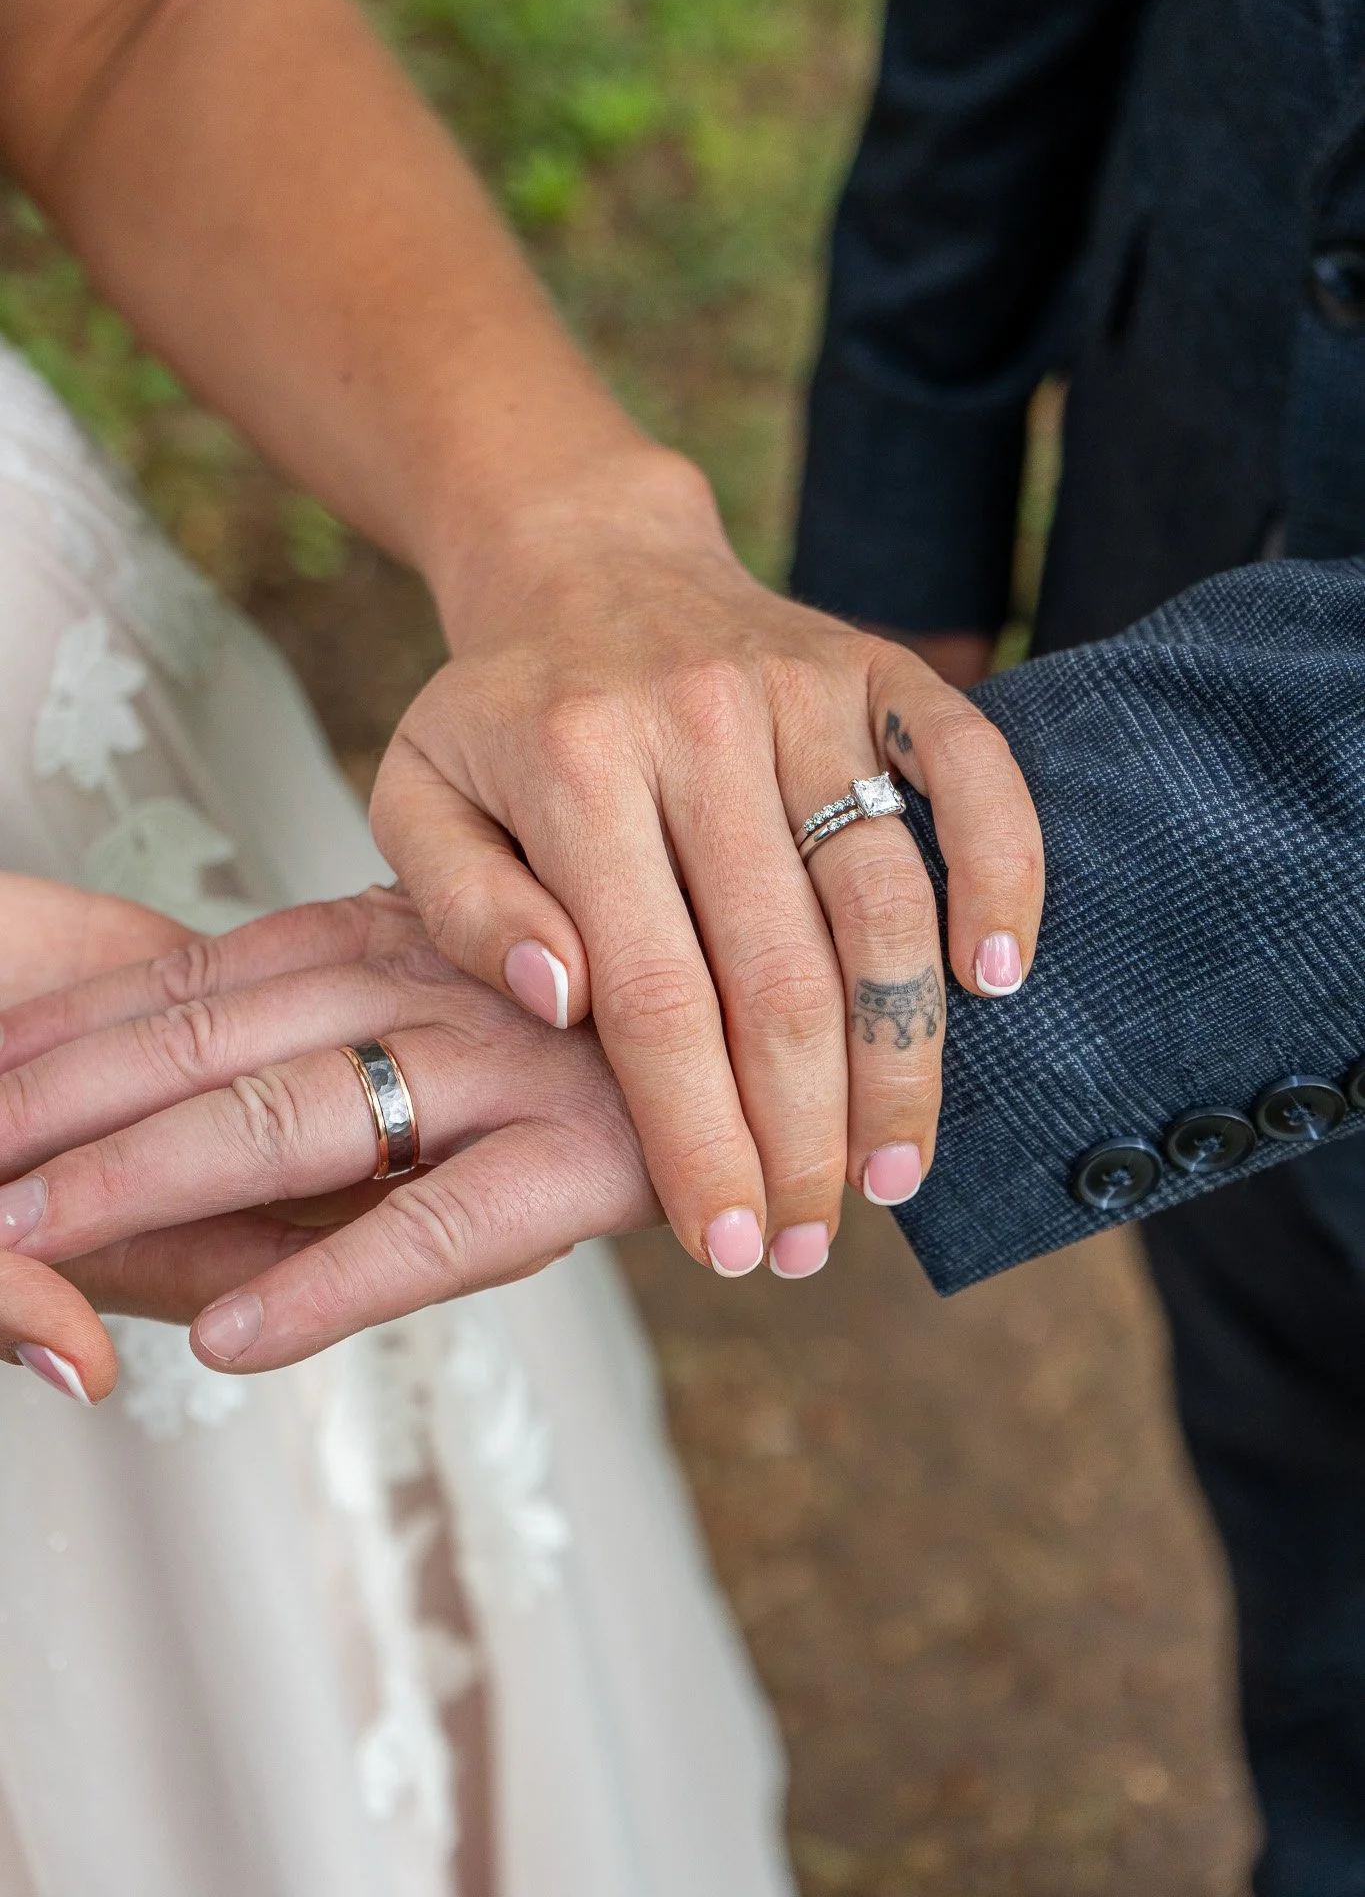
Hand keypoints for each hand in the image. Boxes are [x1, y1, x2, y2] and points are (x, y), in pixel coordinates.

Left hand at [0, 886, 660, 1381]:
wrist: (800, 1004)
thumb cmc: (619, 997)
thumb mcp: (475, 960)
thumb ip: (354, 991)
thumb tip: (202, 1064)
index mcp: (391, 930)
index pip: (194, 975)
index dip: (71, 1024)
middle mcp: (432, 977)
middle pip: (210, 1040)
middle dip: (61, 1103)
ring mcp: (504, 1062)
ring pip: (293, 1117)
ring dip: (143, 1176)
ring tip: (25, 1234)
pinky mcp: (583, 1157)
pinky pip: (435, 1223)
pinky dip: (328, 1283)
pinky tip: (233, 1337)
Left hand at [373, 458, 1044, 1276]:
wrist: (588, 560)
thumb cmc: (503, 715)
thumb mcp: (416, 798)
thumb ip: (461, 906)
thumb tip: (559, 999)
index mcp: (574, 765)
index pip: (650, 995)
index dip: (697, 1134)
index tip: (731, 1243)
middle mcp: (698, 722)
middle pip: (779, 972)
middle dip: (805, 1135)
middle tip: (816, 1246)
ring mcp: (803, 691)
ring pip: (883, 899)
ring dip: (905, 1054)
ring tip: (897, 1172)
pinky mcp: (882, 670)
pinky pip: (974, 774)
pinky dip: (1005, 874)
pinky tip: (999, 981)